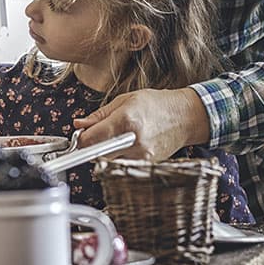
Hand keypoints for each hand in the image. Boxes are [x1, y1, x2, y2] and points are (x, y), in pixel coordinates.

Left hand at [72, 88, 210, 160]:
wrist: (185, 117)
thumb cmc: (157, 105)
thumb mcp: (124, 100)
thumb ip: (99, 115)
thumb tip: (79, 125)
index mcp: (126, 121)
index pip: (91, 140)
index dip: (80, 138)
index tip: (80, 134)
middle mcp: (134, 141)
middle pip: (96, 154)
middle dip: (91, 146)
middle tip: (95, 135)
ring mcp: (142, 156)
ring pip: (108, 161)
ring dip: (104, 153)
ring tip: (114, 138)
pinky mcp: (146, 164)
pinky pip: (122, 164)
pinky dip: (118, 157)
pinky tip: (126, 145)